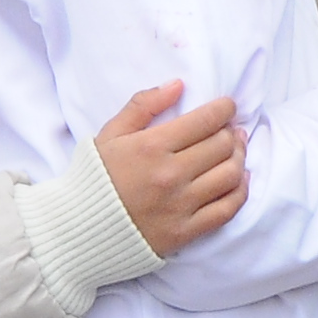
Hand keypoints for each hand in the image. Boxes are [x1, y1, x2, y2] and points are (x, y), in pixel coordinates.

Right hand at [93, 81, 247, 255]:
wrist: (77, 231)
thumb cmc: (96, 178)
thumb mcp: (111, 134)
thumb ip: (143, 105)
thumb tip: (178, 85)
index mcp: (152, 147)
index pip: (206, 120)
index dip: (224, 108)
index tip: (227, 106)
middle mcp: (171, 175)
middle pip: (222, 146)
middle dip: (231, 132)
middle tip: (230, 129)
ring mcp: (180, 206)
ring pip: (230, 175)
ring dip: (239, 158)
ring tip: (235, 150)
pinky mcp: (185, 232)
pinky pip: (227, 209)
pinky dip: (240, 191)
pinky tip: (238, 180)